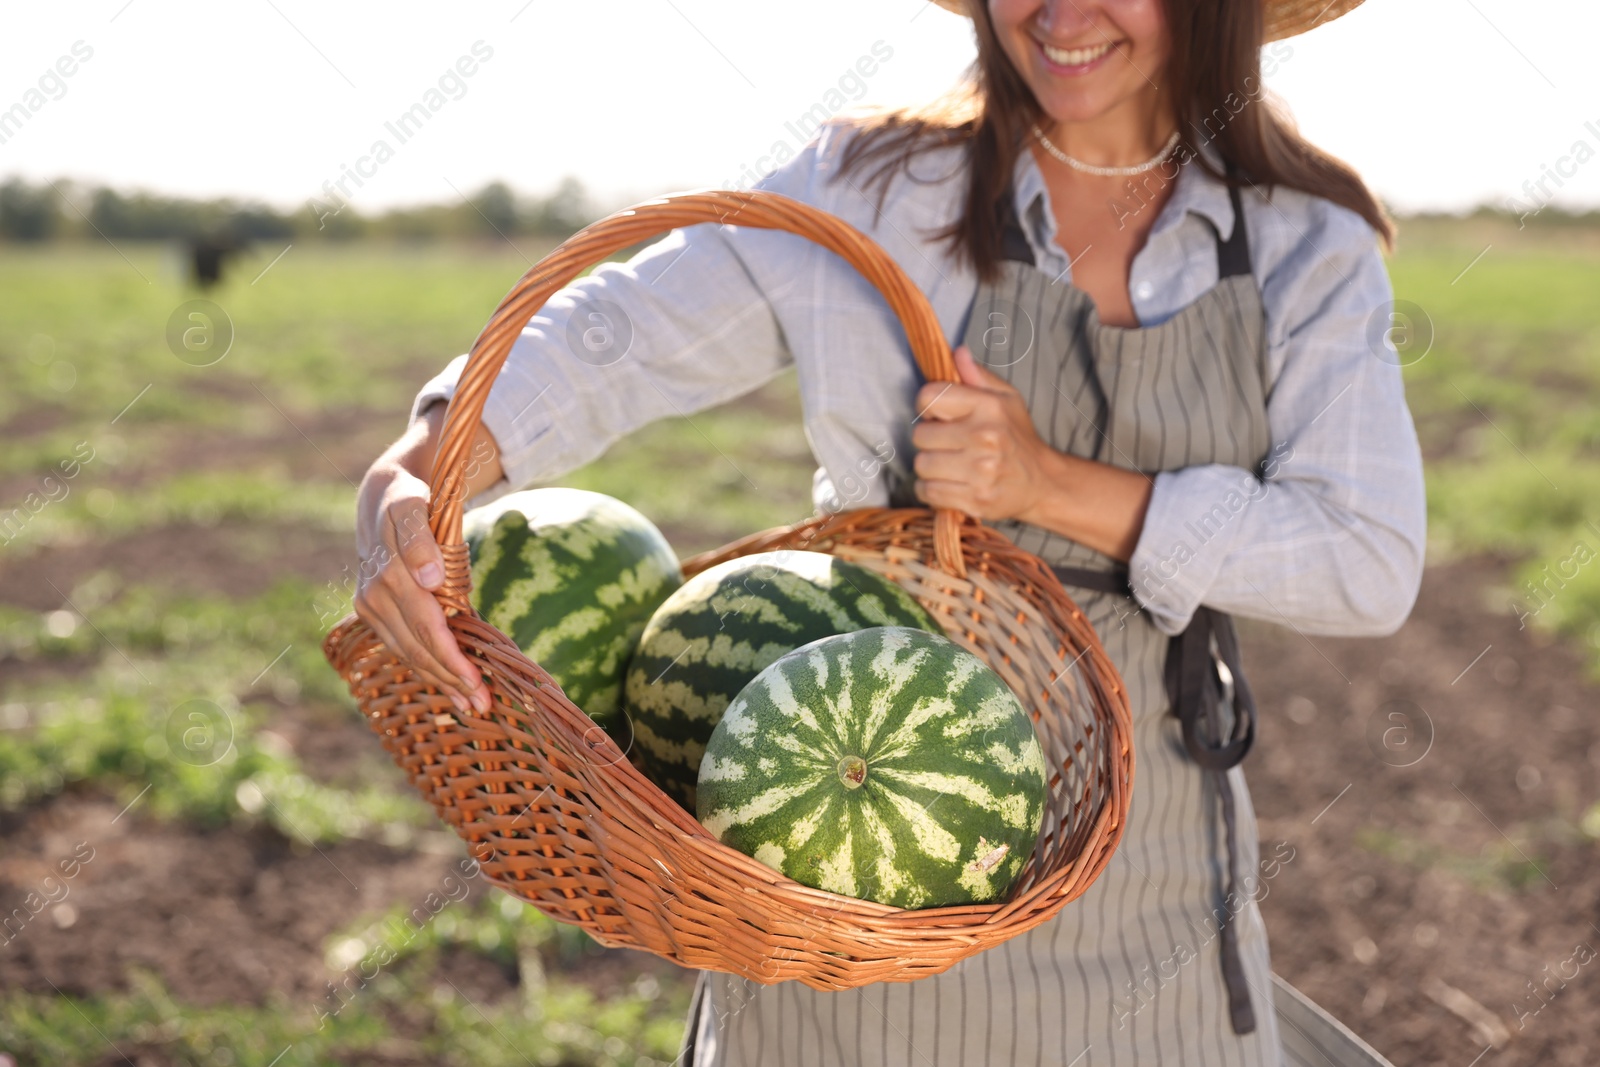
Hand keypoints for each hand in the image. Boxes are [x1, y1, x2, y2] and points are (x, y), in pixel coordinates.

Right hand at [352, 403, 501, 713]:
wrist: (383, 496)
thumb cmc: (410, 498)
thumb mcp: (414, 504)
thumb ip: (420, 538)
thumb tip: (430, 579)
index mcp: (388, 571)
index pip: (425, 626)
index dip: (450, 658)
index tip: (475, 681)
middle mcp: (374, 594)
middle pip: (418, 647)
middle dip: (451, 679)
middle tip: (484, 706)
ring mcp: (370, 606)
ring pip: (409, 653)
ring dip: (441, 682)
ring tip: (472, 706)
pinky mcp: (372, 613)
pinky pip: (403, 646)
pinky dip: (427, 669)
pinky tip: (449, 687)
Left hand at [910, 345, 1051, 523]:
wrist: (1043, 482)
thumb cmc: (1018, 436)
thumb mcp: (1006, 398)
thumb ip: (977, 376)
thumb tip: (957, 353)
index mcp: (988, 407)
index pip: (928, 397)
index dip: (926, 406)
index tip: (938, 415)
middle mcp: (984, 437)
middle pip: (920, 435)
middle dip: (929, 440)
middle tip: (947, 443)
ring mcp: (981, 471)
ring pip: (922, 465)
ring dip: (930, 467)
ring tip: (950, 464)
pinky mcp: (976, 499)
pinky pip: (929, 492)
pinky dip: (932, 490)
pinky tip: (949, 483)